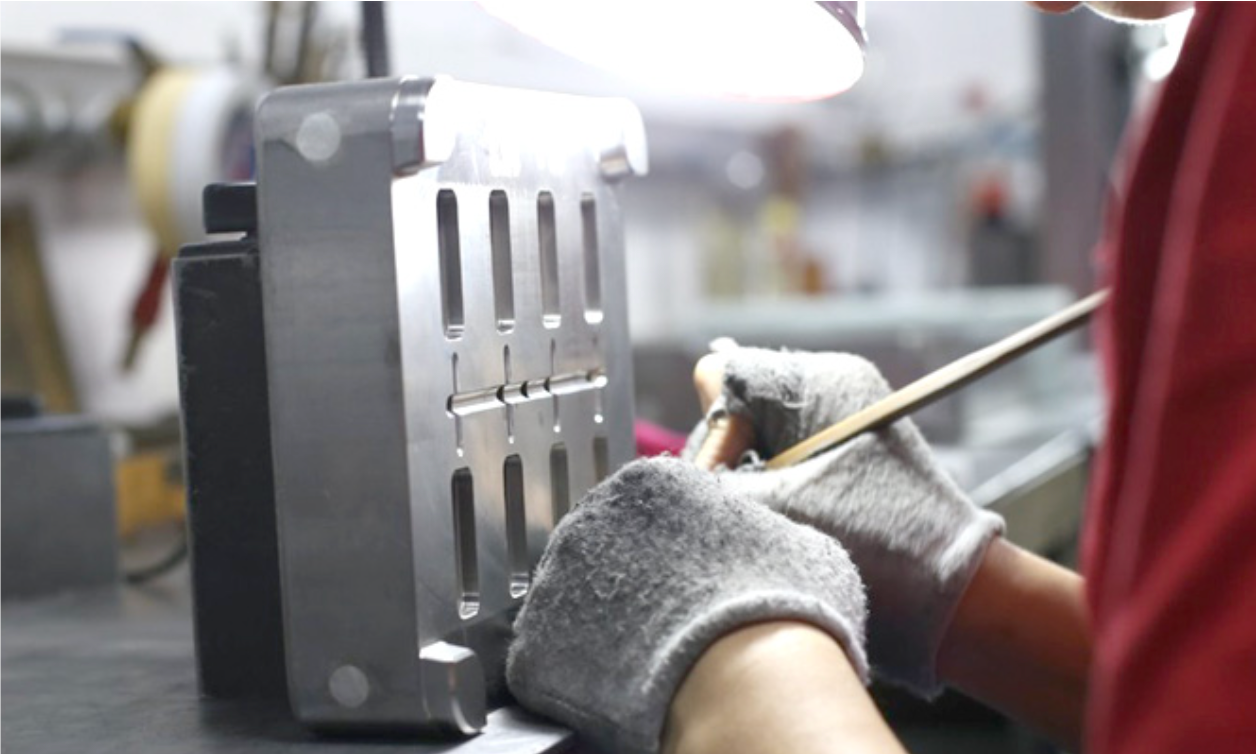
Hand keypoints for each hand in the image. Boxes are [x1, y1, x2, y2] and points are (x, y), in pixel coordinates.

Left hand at [507, 457, 868, 753]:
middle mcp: (589, 517)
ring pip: (572, 603)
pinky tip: (619, 688)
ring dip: (600, 627)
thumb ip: (758, 530)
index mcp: (648, 481)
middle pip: (600, 551)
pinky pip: (551, 660)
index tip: (684, 576)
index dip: (667, 550)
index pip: (643, 507)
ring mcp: (554, 581)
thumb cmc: (780, 609)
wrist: (748, 681)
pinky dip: (577, 679)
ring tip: (646, 657)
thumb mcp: (795, 543)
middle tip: (667, 620)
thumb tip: (764, 545)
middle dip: (627, 585)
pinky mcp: (534, 646)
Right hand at [686, 348, 1003, 696]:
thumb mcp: (778, 507)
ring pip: (755, 438)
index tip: (726, 487)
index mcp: (820, 379)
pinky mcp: (843, 453)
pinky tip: (793, 524)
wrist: (951, 592)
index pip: (724, 377)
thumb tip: (675, 477)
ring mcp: (840, 419)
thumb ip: (714, 482)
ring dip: (751, 482)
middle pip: (737, 407)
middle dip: (729, 459)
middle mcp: (831, 386)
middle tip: (750, 510)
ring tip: (779, 523)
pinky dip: (773, 492)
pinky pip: (781, 459)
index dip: (713, 434)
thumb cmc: (872, 544)